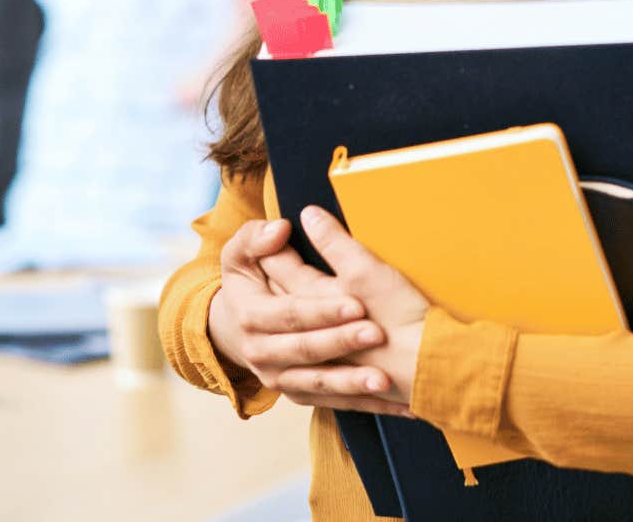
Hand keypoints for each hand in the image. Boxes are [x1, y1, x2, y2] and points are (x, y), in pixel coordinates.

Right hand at [206, 218, 410, 416]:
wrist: (234, 330)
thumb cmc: (248, 283)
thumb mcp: (241, 256)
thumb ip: (256, 238)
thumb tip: (280, 228)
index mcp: (250, 316)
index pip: (289, 314)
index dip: (322, 310)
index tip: (357, 303)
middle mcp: (261, 353)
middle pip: (306, 349)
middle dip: (342, 343)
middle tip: (377, 334)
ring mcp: (280, 378)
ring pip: (319, 384)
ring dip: (351, 383)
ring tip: (383, 379)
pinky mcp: (299, 395)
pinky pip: (333, 403)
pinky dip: (365, 404)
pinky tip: (397, 404)